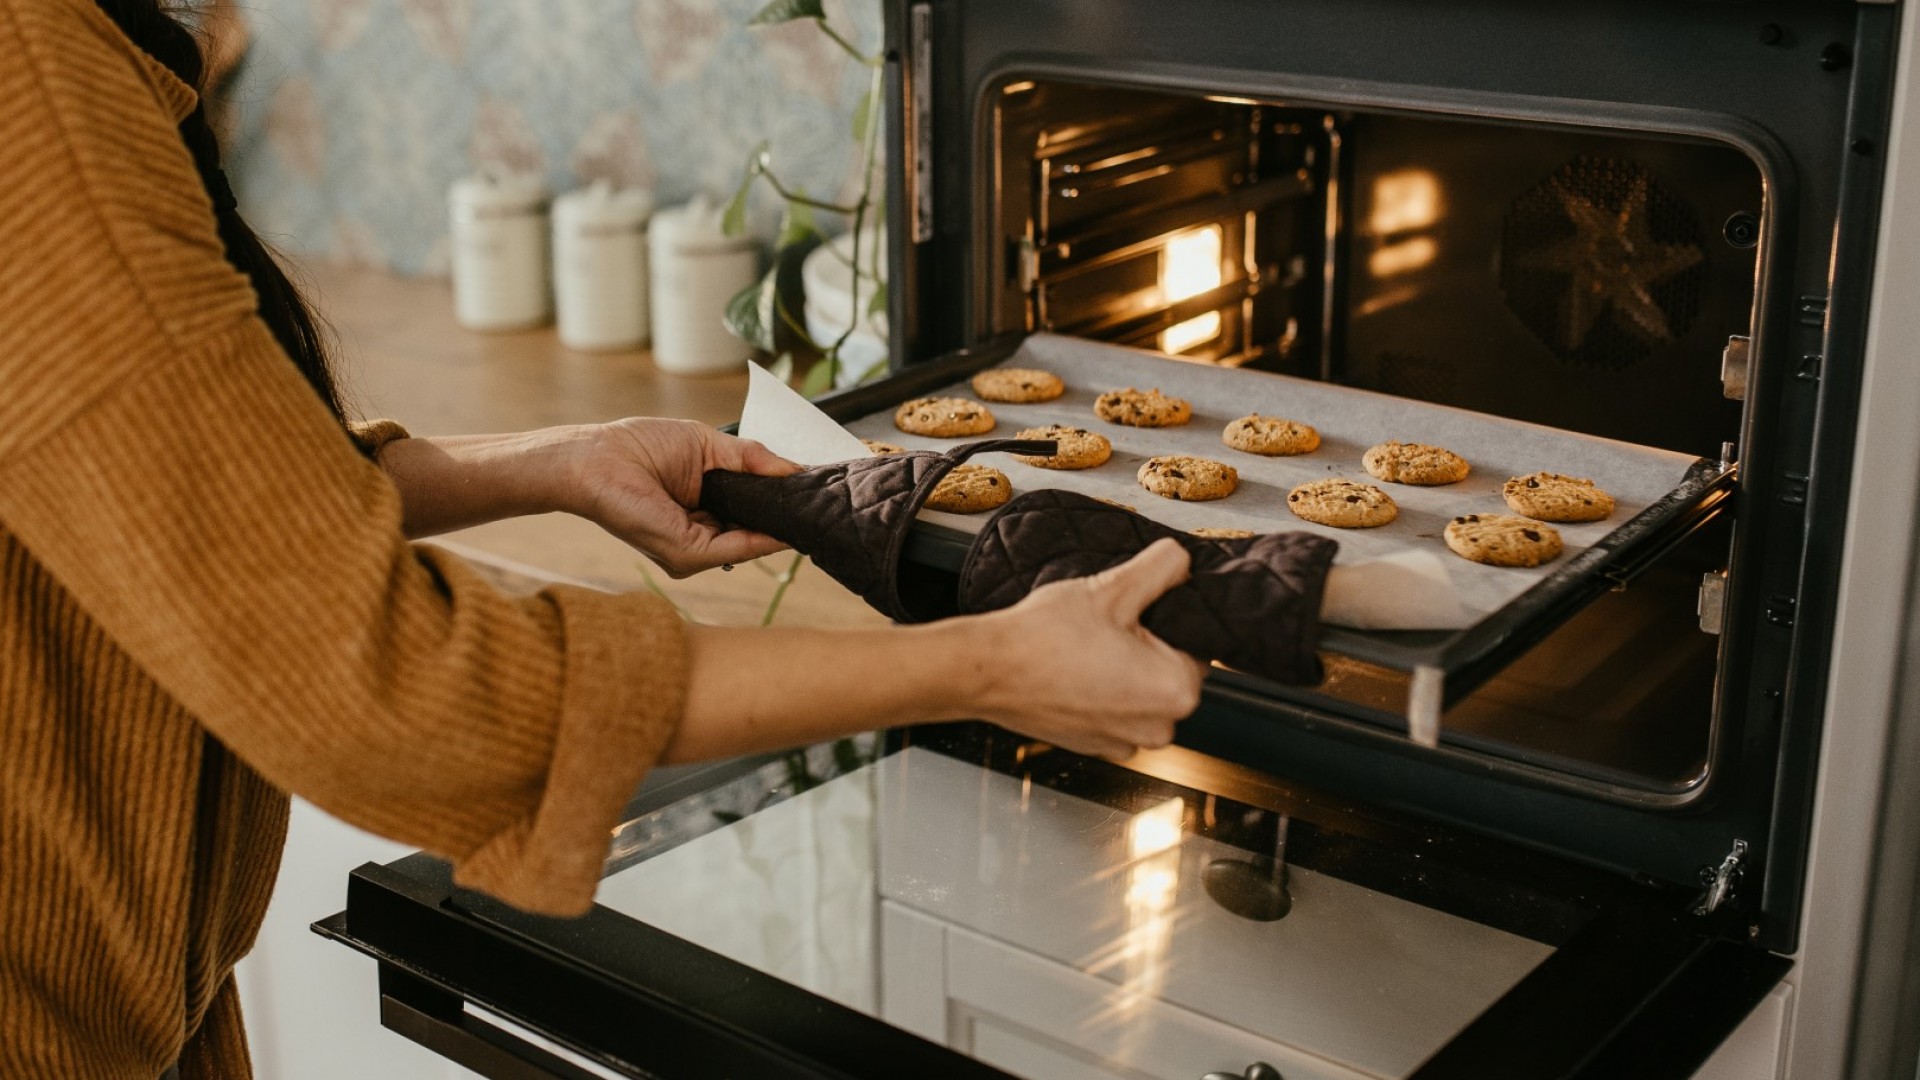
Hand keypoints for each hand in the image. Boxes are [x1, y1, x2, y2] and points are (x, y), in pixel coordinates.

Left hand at [572, 418, 800, 576]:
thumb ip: (752, 459)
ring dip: (783, 526)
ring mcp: (695, 549)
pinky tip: (787, 522)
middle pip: (758, 532)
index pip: (753, 514)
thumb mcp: (710, 446)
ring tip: (811, 506)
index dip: (782, 503)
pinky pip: (739, 548)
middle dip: (788, 516)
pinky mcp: (688, 554)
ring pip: (753, 543)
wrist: (598, 459)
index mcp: (705, 511)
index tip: (814, 491)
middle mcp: (702, 536)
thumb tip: (795, 469)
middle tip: (822, 499)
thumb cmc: (641, 447)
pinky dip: (766, 537)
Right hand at [969, 539, 1207, 759]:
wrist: (989, 671)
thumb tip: (1185, 561)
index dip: (1163, 618)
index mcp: (1178, 690)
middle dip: (1145, 645)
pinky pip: (1116, 712)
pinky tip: (1074, 671)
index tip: (1127, 611)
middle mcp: (1161, 727)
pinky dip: (1102, 692)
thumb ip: (1164, 567)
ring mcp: (1127, 743)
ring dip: (1124, 669)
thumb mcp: (1112, 588)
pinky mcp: (1098, 747)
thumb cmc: (1045, 636)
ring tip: (1084, 648)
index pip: (1196, 642)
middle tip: (1103, 626)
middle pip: (1171, 669)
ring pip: (1142, 691)